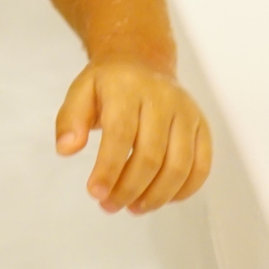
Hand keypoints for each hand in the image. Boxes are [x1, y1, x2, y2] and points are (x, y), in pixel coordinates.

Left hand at [55, 61, 211, 213]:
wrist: (143, 61)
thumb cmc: (109, 84)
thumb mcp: (81, 92)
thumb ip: (69, 120)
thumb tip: (66, 149)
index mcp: (127, 87)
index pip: (120, 134)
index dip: (109, 169)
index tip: (95, 193)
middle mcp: (162, 98)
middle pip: (151, 155)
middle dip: (129, 189)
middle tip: (110, 205)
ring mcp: (187, 112)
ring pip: (178, 166)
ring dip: (156, 196)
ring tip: (133, 207)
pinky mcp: (202, 126)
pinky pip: (201, 166)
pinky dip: (184, 190)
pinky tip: (162, 199)